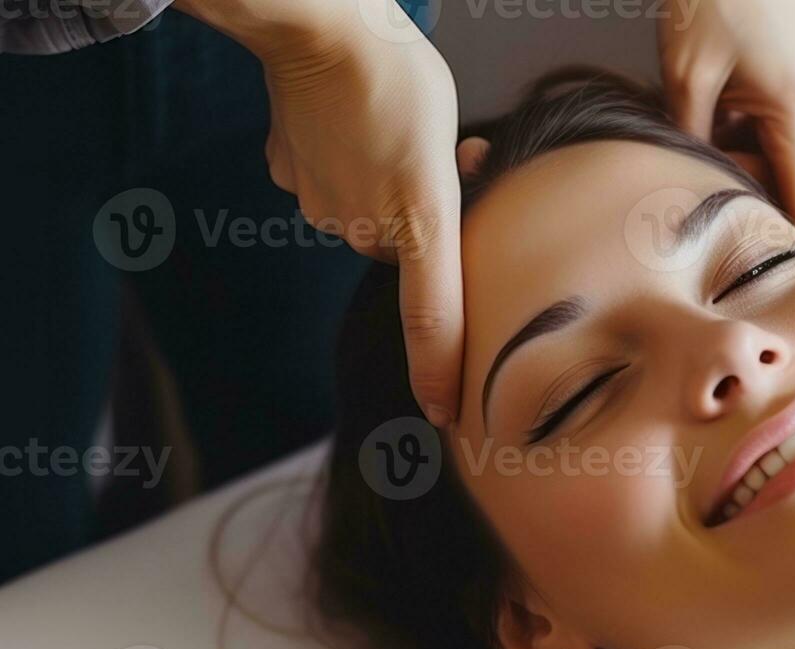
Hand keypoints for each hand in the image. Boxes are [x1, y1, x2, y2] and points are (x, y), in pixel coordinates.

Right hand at [173, 0, 463, 424]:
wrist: (318, 24)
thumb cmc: (399, 73)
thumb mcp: (451, 133)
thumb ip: (451, 184)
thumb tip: (456, 187)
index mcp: (422, 221)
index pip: (433, 319)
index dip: (438, 372)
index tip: (442, 415)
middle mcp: (368, 228)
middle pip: (401, 248)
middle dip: (415, 218)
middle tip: (424, 166)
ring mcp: (324, 208)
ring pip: (364, 218)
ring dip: (379, 189)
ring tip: (382, 133)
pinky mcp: (291, 182)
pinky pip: (325, 189)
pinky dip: (339, 166)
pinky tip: (341, 126)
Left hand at [658, 0, 794, 257]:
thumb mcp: (686, 77)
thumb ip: (693, 144)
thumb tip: (691, 190)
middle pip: (791, 190)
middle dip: (746, 194)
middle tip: (696, 171)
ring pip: (783, 164)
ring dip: (743, 161)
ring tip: (703, 120)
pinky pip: (781, 136)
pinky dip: (748, 137)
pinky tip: (717, 104)